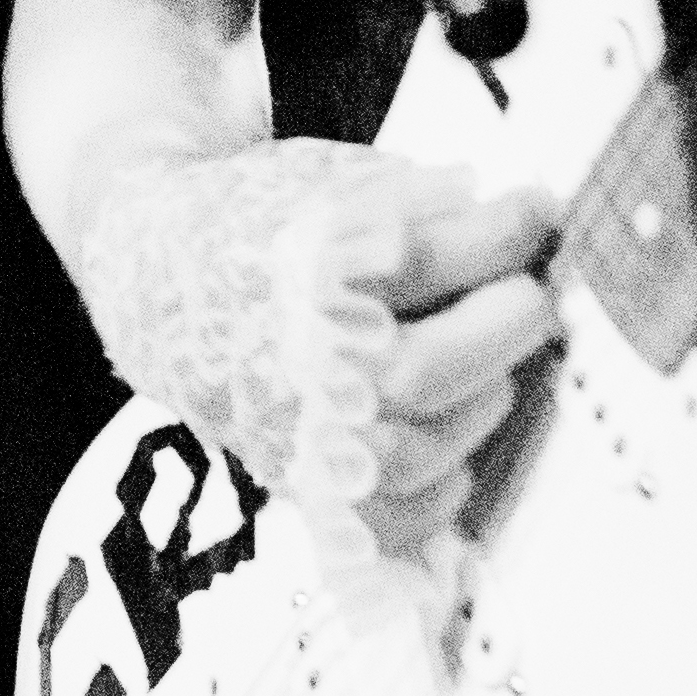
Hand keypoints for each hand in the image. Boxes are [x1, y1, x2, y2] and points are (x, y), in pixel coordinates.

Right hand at [81, 142, 563, 542]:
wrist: (154, 271)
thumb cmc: (260, 220)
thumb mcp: (334, 178)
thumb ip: (425, 200)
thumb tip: (533, 219)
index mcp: (298, 269)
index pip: (428, 257)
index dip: (509, 230)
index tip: (542, 212)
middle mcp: (292, 356)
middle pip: (425, 369)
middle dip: (507, 327)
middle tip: (533, 297)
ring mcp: (294, 426)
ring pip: (416, 449)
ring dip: (482, 403)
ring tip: (498, 370)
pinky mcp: (299, 477)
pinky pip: (386, 518)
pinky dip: (439, 491)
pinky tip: (458, 447)